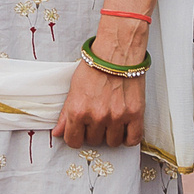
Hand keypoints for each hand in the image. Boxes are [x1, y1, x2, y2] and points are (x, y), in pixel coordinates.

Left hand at [54, 17, 146, 147]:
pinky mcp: (135, 114)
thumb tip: (58, 132)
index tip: (80, 132)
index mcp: (78, 110)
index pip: (73, 141)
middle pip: (93, 141)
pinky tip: (125, 128)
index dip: (75, 137)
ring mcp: (117, 116)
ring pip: (112, 142)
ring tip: (111, 119)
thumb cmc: (95, 66)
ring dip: (111, 134)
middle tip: (97, 117)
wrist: (117, 52)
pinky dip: (129, 137)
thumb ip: (65, 114)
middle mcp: (97, 116)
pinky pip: (132, 139)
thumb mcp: (74, 88)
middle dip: (94, 132)